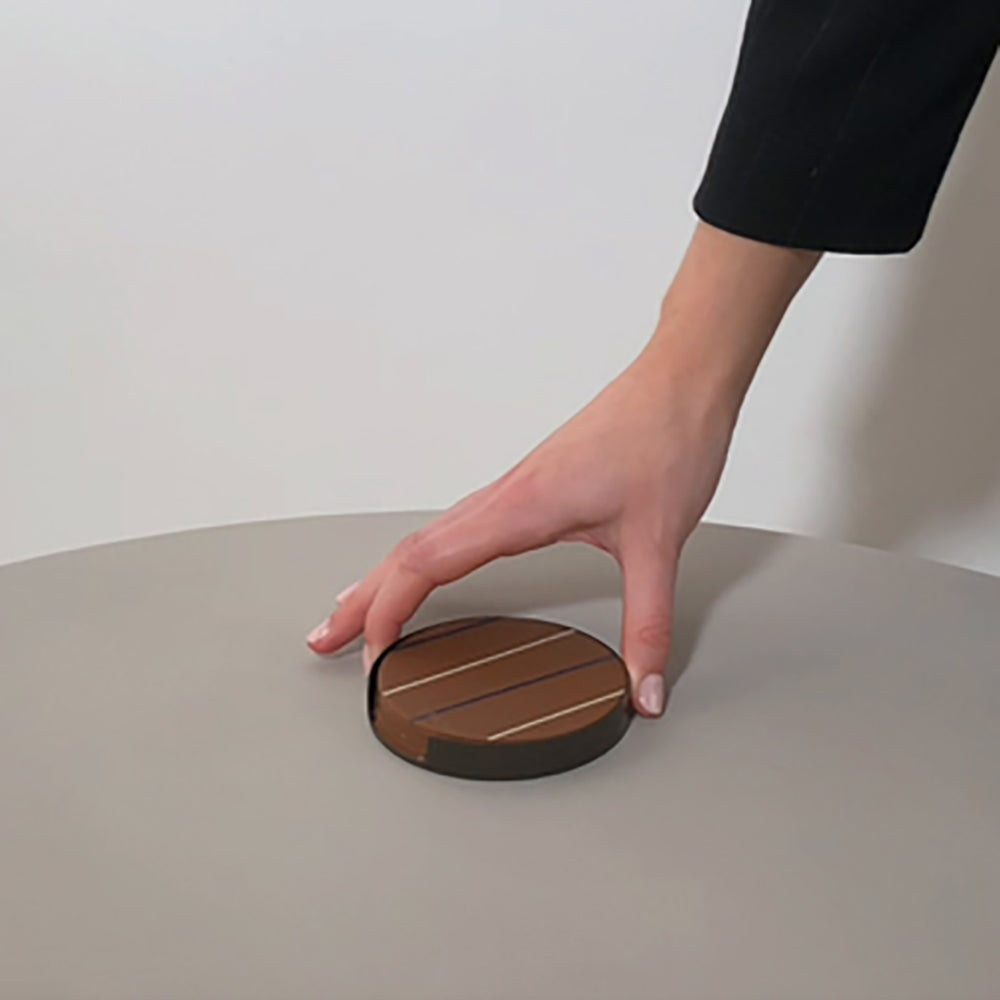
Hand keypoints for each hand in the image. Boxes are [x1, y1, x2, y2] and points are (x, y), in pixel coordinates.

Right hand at [306, 222, 818, 716]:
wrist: (681, 381)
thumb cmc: (665, 441)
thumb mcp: (660, 543)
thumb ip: (648, 625)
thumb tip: (644, 692)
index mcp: (519, 508)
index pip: (427, 563)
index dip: (388, 611)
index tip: (369, 655)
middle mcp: (503, 497)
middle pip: (408, 551)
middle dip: (361, 599)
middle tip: (322, 638)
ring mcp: (511, 490)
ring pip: (427, 536)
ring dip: (385, 576)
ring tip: (355, 610)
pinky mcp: (527, 488)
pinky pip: (454, 527)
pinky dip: (423, 557)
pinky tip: (428, 569)